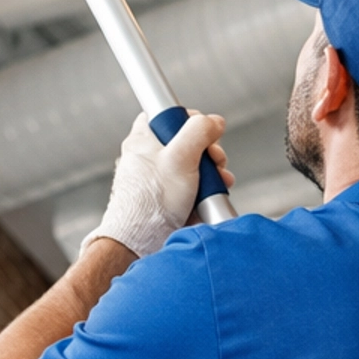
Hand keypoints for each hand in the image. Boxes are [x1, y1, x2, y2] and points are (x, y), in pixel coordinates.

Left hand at [83, 111, 232, 258]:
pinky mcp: (166, 199)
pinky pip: (189, 188)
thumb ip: (199, 132)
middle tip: (214, 161)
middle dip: (208, 152)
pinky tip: (209, 197)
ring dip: (210, 174)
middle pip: (186, 142)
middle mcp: (148, 157)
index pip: (166, 115)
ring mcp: (157, 180)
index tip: (202, 132)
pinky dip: (202, 192)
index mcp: (143, 139)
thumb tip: (214, 121)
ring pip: (191, 167)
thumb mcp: (180, 157)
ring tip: (217, 183)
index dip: (189, 121)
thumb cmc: (151, 202)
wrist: (141, 242)